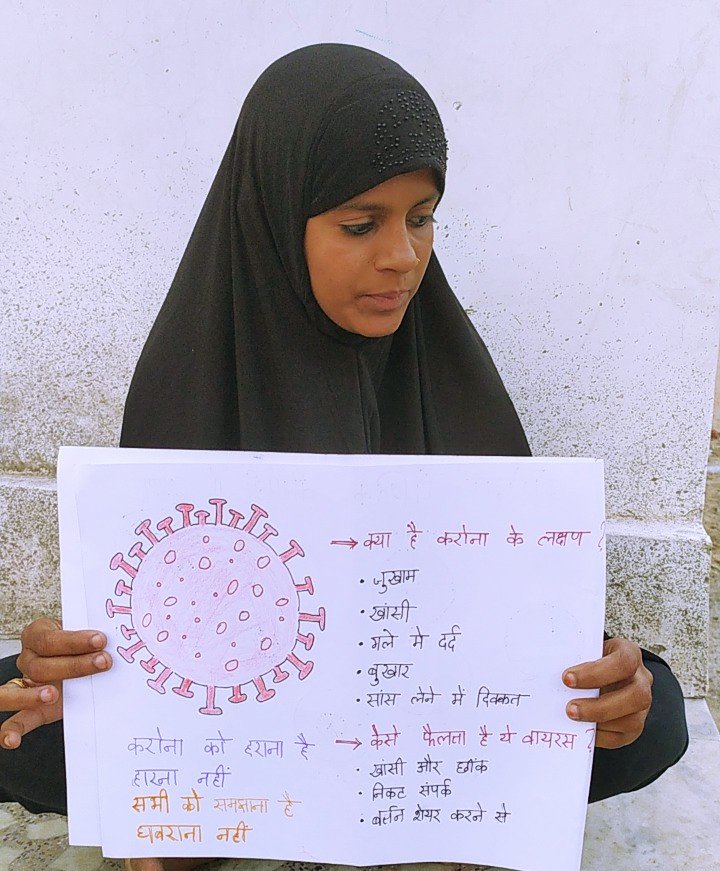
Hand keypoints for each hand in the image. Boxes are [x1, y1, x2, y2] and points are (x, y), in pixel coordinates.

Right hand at [0, 617, 111, 749]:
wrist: (79, 660)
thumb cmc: (83, 644)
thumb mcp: (86, 636)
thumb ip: (93, 638)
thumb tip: (119, 639)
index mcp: (38, 634)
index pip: (49, 639)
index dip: (74, 641)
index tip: (100, 640)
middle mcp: (28, 658)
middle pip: (39, 665)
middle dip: (73, 666)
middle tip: (102, 663)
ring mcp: (26, 684)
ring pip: (18, 690)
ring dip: (34, 696)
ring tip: (54, 696)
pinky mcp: (31, 710)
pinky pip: (15, 720)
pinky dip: (10, 731)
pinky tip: (13, 740)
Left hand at [562, 636, 652, 748]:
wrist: (601, 672)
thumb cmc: (590, 658)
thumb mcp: (585, 649)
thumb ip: (573, 656)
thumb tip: (545, 666)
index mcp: (629, 653)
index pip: (624, 662)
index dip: (596, 673)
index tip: (567, 679)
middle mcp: (641, 679)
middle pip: (636, 696)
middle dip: (600, 707)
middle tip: (570, 709)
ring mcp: (641, 705)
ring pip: (632, 721)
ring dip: (598, 723)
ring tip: (572, 718)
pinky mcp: (634, 726)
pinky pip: (622, 737)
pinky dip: (600, 736)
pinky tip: (581, 730)